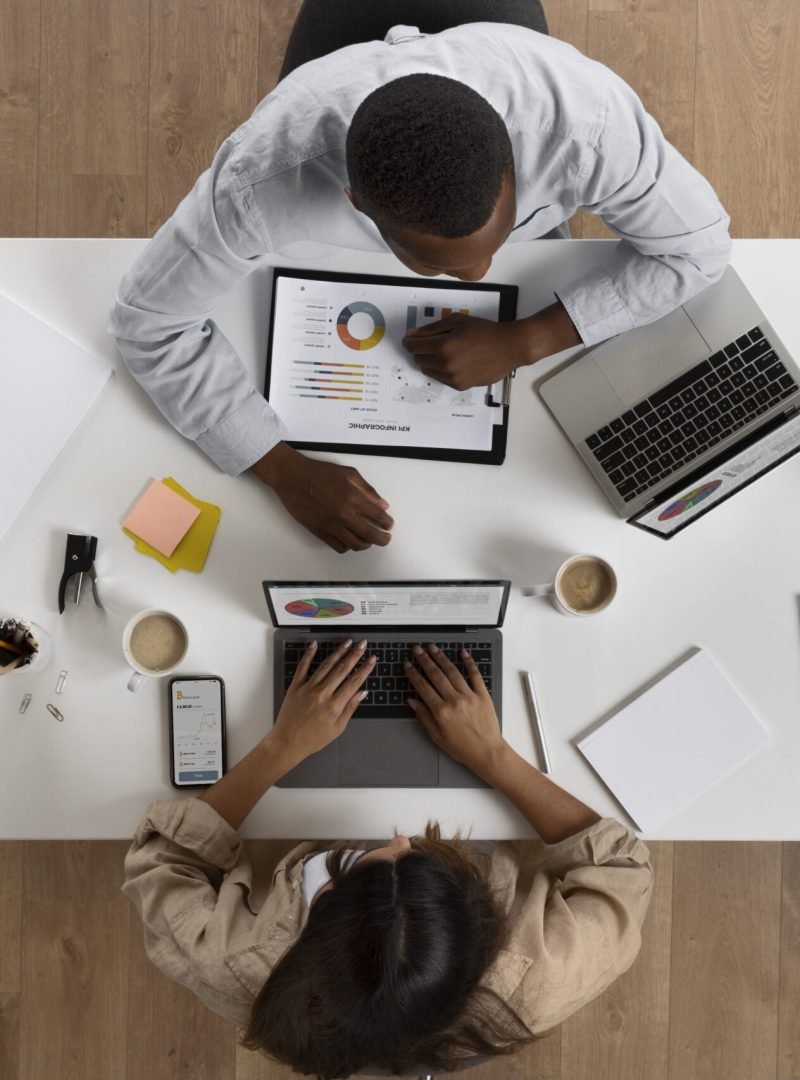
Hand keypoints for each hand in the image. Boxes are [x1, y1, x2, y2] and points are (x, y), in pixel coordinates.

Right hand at [253, 443, 392, 552]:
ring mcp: (332, 526)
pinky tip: (350, 540)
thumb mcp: (349, 474)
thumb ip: (368, 490)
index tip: (388, 525)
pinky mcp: (320, 532)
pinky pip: (339, 547)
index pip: (379, 518)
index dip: (387, 523)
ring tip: (368, 540)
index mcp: (354, 499)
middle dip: (383, 539)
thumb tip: (382, 505)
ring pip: (356, 545)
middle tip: (385, 538)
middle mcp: (344, 515)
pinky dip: (348, 547)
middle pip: (371, 536)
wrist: (294, 478)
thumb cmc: (320, 472)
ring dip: (366, 544)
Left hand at [271, 639, 375, 764]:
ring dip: (338, 652)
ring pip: (326, 665)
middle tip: (362, 644)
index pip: (354, 682)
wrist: (288, 742)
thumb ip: (350, 708)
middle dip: (354, 655)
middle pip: (342, 669)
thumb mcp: (337, 728)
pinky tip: (315, 645)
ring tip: (347, 642)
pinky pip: (303, 667)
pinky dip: (308, 654)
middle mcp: (322, 694)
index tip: (371, 659)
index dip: (364, 669)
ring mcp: (308, 688)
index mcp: (334, 705)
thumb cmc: (313, 739)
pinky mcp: (295, 687)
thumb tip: (362, 693)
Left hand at [402, 302, 581, 390]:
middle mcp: (445, 365)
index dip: (410, 341)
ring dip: (431, 360)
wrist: (509, 348)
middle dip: (422, 350)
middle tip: (434, 341)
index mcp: (443, 346)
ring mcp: (453, 378)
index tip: (412, 338)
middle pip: (418, 358)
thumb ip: (432, 328)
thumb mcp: (457, 321)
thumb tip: (412, 335)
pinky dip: (442, 369)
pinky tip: (455, 360)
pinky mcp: (460, 385)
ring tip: (447, 351)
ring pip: (428, 370)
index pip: (413, 346)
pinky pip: (441, 378)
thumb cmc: (486, 331)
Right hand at [404, 644, 505, 780]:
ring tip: (434, 648)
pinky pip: (475, 675)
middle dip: (425, 660)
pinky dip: (469, 663)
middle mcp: (454, 700)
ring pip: (453, 672)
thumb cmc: (462, 748)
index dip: (413, 674)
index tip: (408, 665)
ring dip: (442, 658)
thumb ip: (424, 716)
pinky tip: (463, 653)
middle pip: (436, 675)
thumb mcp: (437, 736)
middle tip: (417, 650)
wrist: (487, 752)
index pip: (423, 687)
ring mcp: (469, 696)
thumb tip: (412, 700)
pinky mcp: (483, 695)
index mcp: (441, 711)